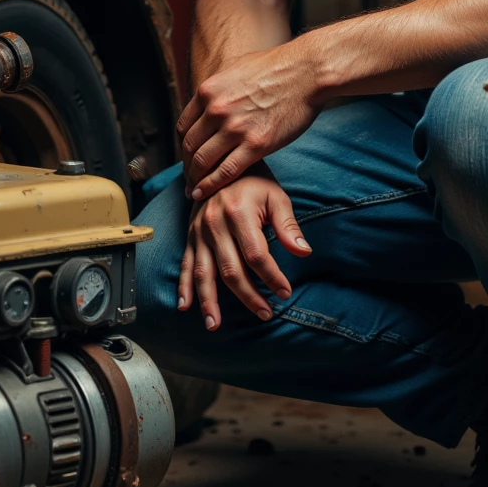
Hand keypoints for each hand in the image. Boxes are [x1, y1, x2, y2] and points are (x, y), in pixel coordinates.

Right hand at [177, 164, 311, 325]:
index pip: (256, 255)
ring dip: (209, 301)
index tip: (285, 292)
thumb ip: (287, 226)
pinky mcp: (190, 235)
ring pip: (204, 272)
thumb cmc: (255, 181)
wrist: (222, 161)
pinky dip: (184, 286)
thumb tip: (303, 252)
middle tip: (265, 314)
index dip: (271, 277)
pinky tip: (185, 306)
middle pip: (230, 269)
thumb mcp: (276, 196)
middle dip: (248, 296)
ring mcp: (199, 231)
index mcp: (238, 213)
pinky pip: (186, 264)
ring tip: (215, 325)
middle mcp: (214, 223)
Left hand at [178, 45, 318, 199]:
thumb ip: (219, 88)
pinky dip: (210, 186)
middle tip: (189, 177)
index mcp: (208, 91)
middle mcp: (216, 110)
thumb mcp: (236, 70)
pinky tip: (203, 193)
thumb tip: (211, 100)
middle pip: (189, 146)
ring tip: (193, 189)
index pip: (184, 127)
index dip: (183, 146)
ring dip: (195, 179)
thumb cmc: (277, 67)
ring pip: (203, 162)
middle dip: (187, 166)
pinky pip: (226, 171)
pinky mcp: (256, 145)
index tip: (188, 157)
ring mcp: (235, 128)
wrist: (307, 72)